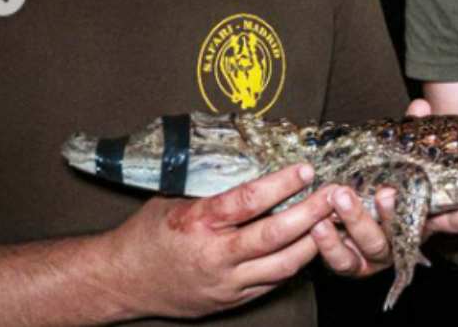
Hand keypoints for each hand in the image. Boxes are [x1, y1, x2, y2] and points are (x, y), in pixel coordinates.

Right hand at [108, 163, 331, 318]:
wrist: (122, 281)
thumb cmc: (149, 232)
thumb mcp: (174, 197)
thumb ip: (213, 184)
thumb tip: (253, 155)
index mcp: (197, 223)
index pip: (248, 201)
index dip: (281, 184)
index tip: (307, 169)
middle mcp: (214, 256)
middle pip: (274, 235)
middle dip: (311, 213)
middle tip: (335, 194)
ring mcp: (225, 282)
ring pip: (282, 265)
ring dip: (314, 241)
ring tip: (335, 219)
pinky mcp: (231, 300)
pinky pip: (273, 283)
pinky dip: (296, 263)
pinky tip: (313, 244)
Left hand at [313, 96, 457, 276]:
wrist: (339, 212)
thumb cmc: (376, 180)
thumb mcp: (396, 158)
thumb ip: (411, 134)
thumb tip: (420, 105)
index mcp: (421, 216)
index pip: (452, 218)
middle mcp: (403, 239)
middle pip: (405, 232)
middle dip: (393, 213)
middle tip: (385, 192)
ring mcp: (378, 254)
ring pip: (373, 246)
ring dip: (357, 222)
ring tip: (341, 196)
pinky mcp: (350, 265)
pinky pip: (341, 262)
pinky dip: (329, 245)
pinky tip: (319, 224)